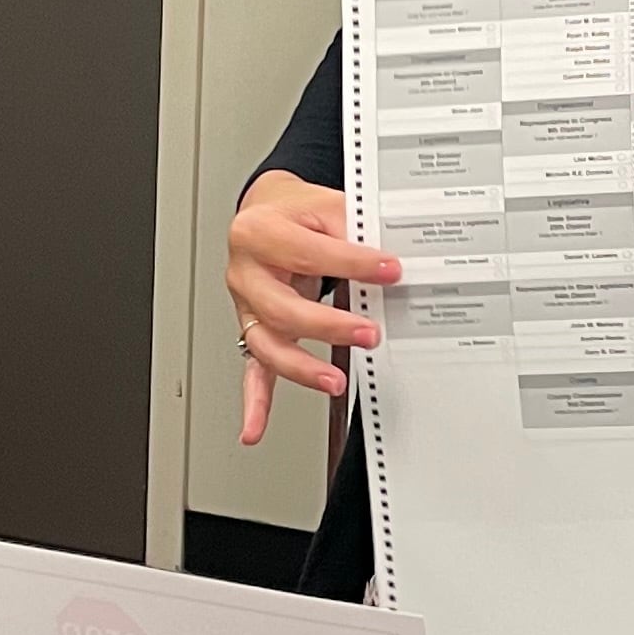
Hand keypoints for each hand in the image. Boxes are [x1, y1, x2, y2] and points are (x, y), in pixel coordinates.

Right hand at [224, 170, 401, 445]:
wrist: (266, 210)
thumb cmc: (294, 211)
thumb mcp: (325, 204)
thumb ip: (352, 228)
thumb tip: (385, 259)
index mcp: (258, 231)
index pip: (307, 253)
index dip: (352, 263)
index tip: (389, 271)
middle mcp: (245, 271)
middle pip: (280, 307)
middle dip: (328, 325)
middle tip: (369, 333)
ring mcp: (246, 305)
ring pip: (266, 344)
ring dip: (301, 368)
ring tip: (332, 380)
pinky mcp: (254, 329)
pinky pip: (253, 369)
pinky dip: (254, 404)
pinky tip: (254, 430)